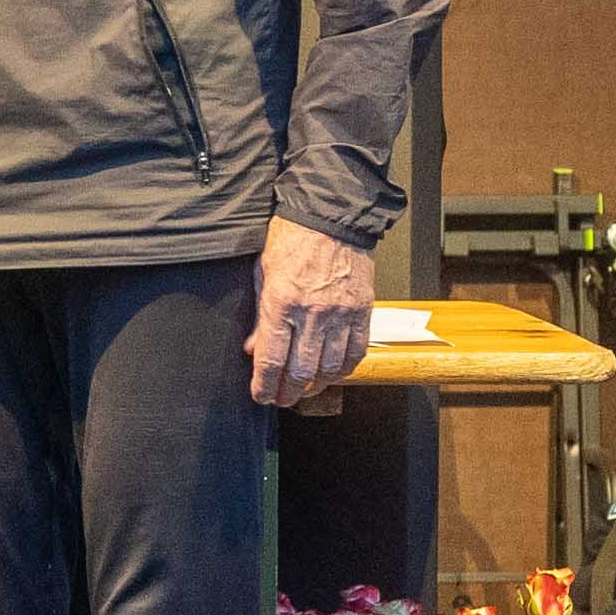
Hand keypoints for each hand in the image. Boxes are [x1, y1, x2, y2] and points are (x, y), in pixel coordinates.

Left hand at [246, 216, 375, 410]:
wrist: (330, 215)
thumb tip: (253, 348)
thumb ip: (259, 315)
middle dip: (287, 393)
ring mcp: (340, 313)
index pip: (271, 359)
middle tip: (280, 399)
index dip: (264, 385)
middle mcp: (312, 312)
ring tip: (304, 389)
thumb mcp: (262, 273)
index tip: (260, 396)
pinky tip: (333, 373)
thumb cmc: (292, 238)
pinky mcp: (362, 309)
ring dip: (315, 385)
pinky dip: (344, 369)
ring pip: (330, 367)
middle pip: (300, 371)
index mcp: (281, 302)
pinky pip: (356, 351)